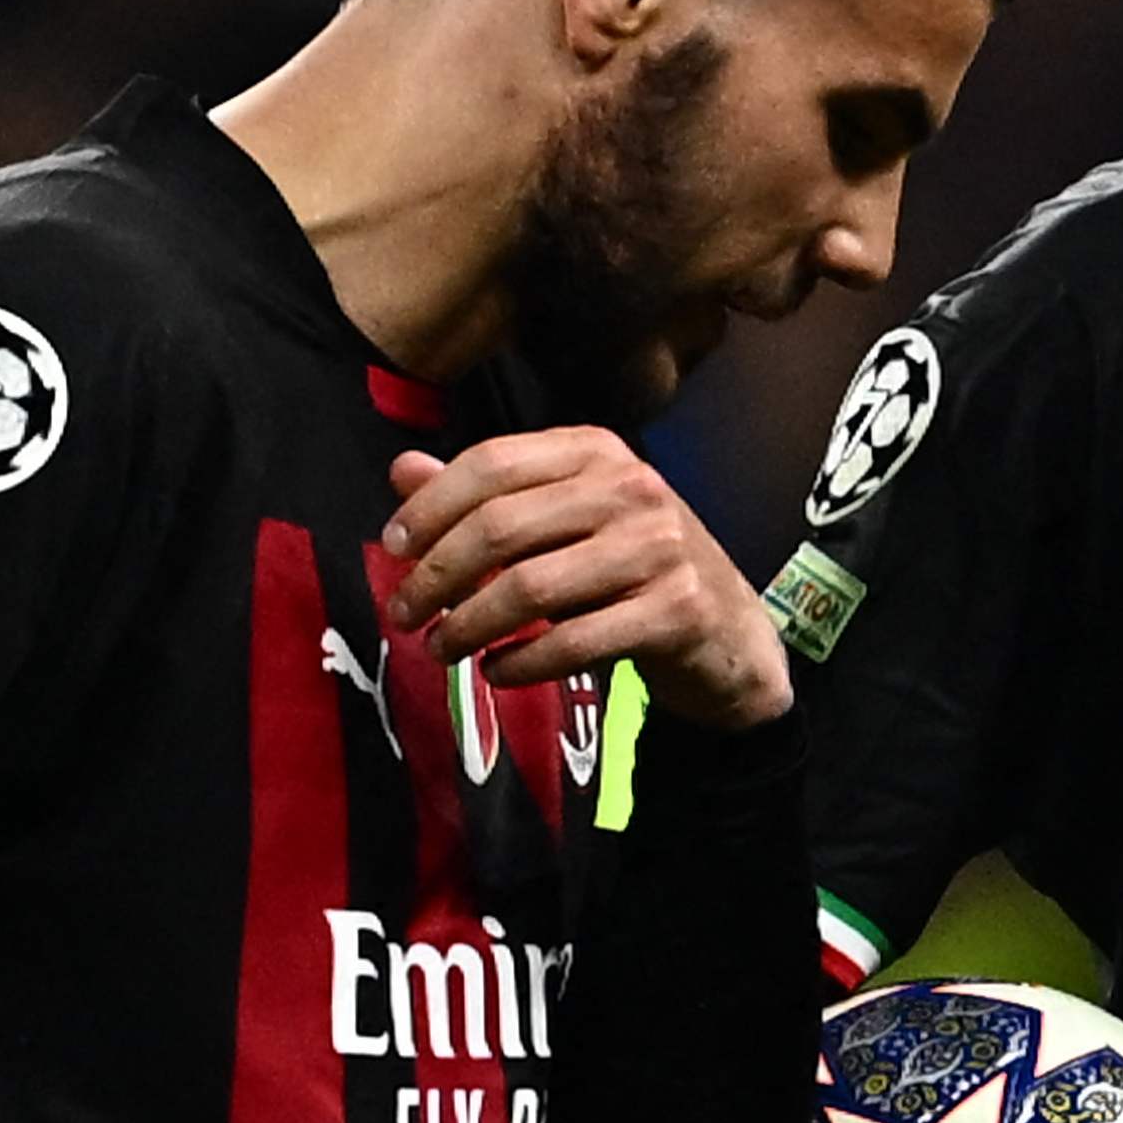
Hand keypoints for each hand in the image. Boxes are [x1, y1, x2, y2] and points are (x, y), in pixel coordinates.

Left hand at [381, 432, 792, 729]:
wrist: (731, 633)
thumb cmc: (636, 569)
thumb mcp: (564, 518)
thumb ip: (489, 494)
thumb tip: (403, 470)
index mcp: (596, 450)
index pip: (491, 465)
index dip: (429, 508)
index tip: (391, 551)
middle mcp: (631, 487)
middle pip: (500, 528)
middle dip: (436, 576)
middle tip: (404, 614)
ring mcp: (660, 548)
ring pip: (530, 589)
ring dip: (469, 627)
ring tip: (440, 649)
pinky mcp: (677, 611)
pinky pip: (574, 643)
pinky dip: (521, 663)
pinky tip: (496, 673)